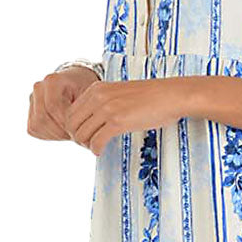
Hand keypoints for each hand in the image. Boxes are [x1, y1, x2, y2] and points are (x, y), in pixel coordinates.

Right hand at [27, 66, 98, 140]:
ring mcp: (32, 99)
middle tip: (74, 136)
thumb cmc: (84, 89)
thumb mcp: (89, 96)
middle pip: (42, 117)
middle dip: (59, 131)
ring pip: (36, 125)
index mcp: (53, 80)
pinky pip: (34, 128)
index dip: (64, 122)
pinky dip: (48, 134)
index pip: (53, 106)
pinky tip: (61, 132)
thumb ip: (82, 110)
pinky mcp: (30, 111)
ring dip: (54, 134)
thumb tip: (80, 133)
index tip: (77, 130)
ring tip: (69, 134)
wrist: (75, 85)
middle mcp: (39, 88)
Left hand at [65, 77, 189, 155]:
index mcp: (96, 88)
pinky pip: (96, 141)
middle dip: (78, 138)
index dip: (74, 128)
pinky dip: (96, 150)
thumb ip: (103, 102)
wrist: (171, 95)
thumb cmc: (151, 97)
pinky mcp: (118, 121)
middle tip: (89, 144)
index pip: (70, 112)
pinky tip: (101, 152)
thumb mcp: (120, 93)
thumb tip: (90, 122)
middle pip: (72, 124)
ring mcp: (107, 108)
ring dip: (86, 145)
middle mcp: (98, 96)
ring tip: (96, 148)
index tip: (86, 135)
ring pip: (81, 134)